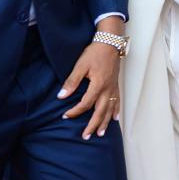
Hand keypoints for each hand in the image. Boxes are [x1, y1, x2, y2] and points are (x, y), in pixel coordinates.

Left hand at [60, 18, 124, 139]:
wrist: (110, 43)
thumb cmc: (95, 53)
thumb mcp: (80, 66)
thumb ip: (71, 82)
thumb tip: (61, 96)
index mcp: (98, 84)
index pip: (86, 103)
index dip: (75, 111)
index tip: (65, 115)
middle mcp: (108, 89)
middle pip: (100, 111)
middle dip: (93, 125)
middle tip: (86, 136)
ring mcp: (113, 88)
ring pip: (110, 109)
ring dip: (105, 122)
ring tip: (101, 133)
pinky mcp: (116, 85)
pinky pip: (117, 102)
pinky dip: (116, 111)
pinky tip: (114, 118)